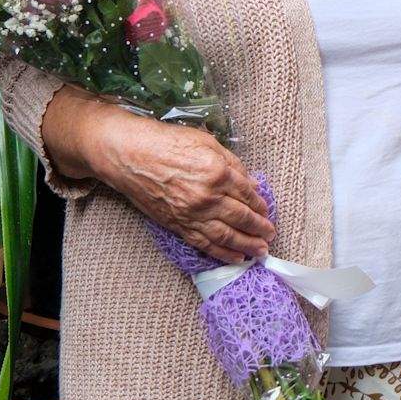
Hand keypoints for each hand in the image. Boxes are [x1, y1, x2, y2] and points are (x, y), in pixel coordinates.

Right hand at [44, 90, 273, 264]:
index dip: (260, 204)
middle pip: (241, 217)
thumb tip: (252, 183)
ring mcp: (192, 214)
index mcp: (218, 172)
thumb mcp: (206, 142)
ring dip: (247, 245)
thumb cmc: (167, 143)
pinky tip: (236, 258)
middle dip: (259, 228)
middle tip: (270, 235)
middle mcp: (208, 197)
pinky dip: (222, 253)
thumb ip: (232, 163)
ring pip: (226, 236)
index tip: (267, 211)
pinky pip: (204, 243)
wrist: (130, 156)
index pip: (248, 193)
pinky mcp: (178, 225)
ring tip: (260, 251)